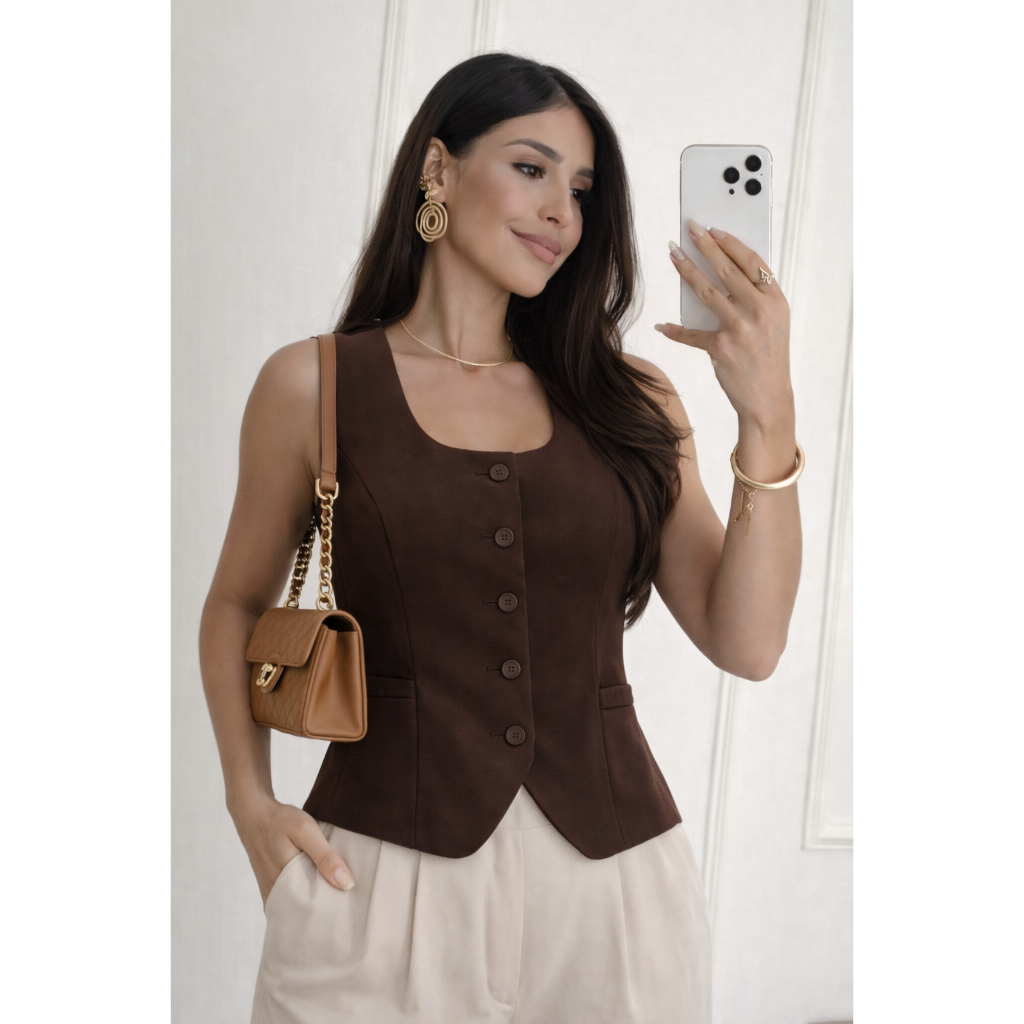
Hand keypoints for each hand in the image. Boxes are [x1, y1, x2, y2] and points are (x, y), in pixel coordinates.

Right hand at [231, 791, 355, 907]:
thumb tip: (346, 884)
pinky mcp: (271, 886)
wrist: (253, 813)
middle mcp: (277, 896)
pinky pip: (291, 897)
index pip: (313, 912)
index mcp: (286, 888)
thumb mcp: (306, 832)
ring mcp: (272, 893)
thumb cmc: (280, 822)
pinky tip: (318, 883)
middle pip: (307, 911)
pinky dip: (304, 892)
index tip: (351, 907)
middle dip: (326, 908)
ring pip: (299, 904)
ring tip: (336, 893)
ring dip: (315, 899)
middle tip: (348, 903)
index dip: (333, 910)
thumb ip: (325, 857)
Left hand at [655, 218, 793, 429]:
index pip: (752, 262)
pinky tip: (662, 326)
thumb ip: (758, 297)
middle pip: (726, 270)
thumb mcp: (775, 323)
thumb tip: (727, 271)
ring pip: (707, 291)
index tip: (714, 230)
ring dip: (686, 270)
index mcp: (775, 300)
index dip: (731, 243)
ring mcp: (740, 328)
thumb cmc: (769, 358)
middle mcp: (760, 310)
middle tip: (689, 230)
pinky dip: (675, 331)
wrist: (768, 399)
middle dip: (705, 246)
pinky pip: (692, 334)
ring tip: (673, 255)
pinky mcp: (721, 348)